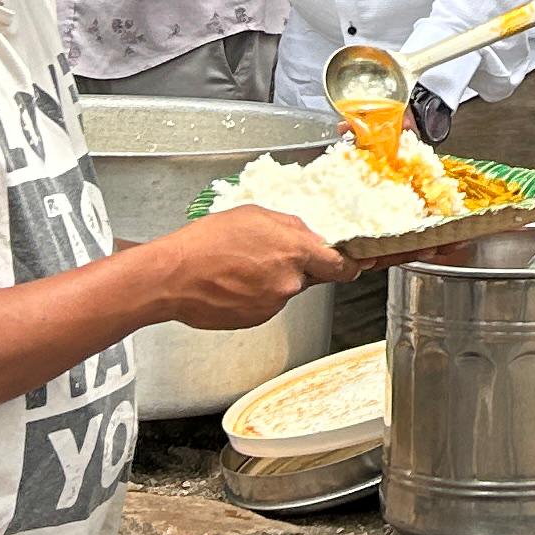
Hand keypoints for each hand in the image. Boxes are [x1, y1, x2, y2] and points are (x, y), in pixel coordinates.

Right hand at [151, 207, 356, 329]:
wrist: (173, 276)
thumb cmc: (207, 242)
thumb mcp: (255, 214)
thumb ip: (290, 226)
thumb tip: (307, 236)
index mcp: (296, 250)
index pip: (343, 266)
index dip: (352, 266)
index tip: (361, 265)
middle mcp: (291, 281)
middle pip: (311, 276)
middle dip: (298, 267)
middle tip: (268, 257)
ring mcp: (274, 304)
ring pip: (286, 290)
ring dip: (272, 280)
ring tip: (240, 267)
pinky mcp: (257, 319)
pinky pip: (266, 304)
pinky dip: (256, 295)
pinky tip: (233, 282)